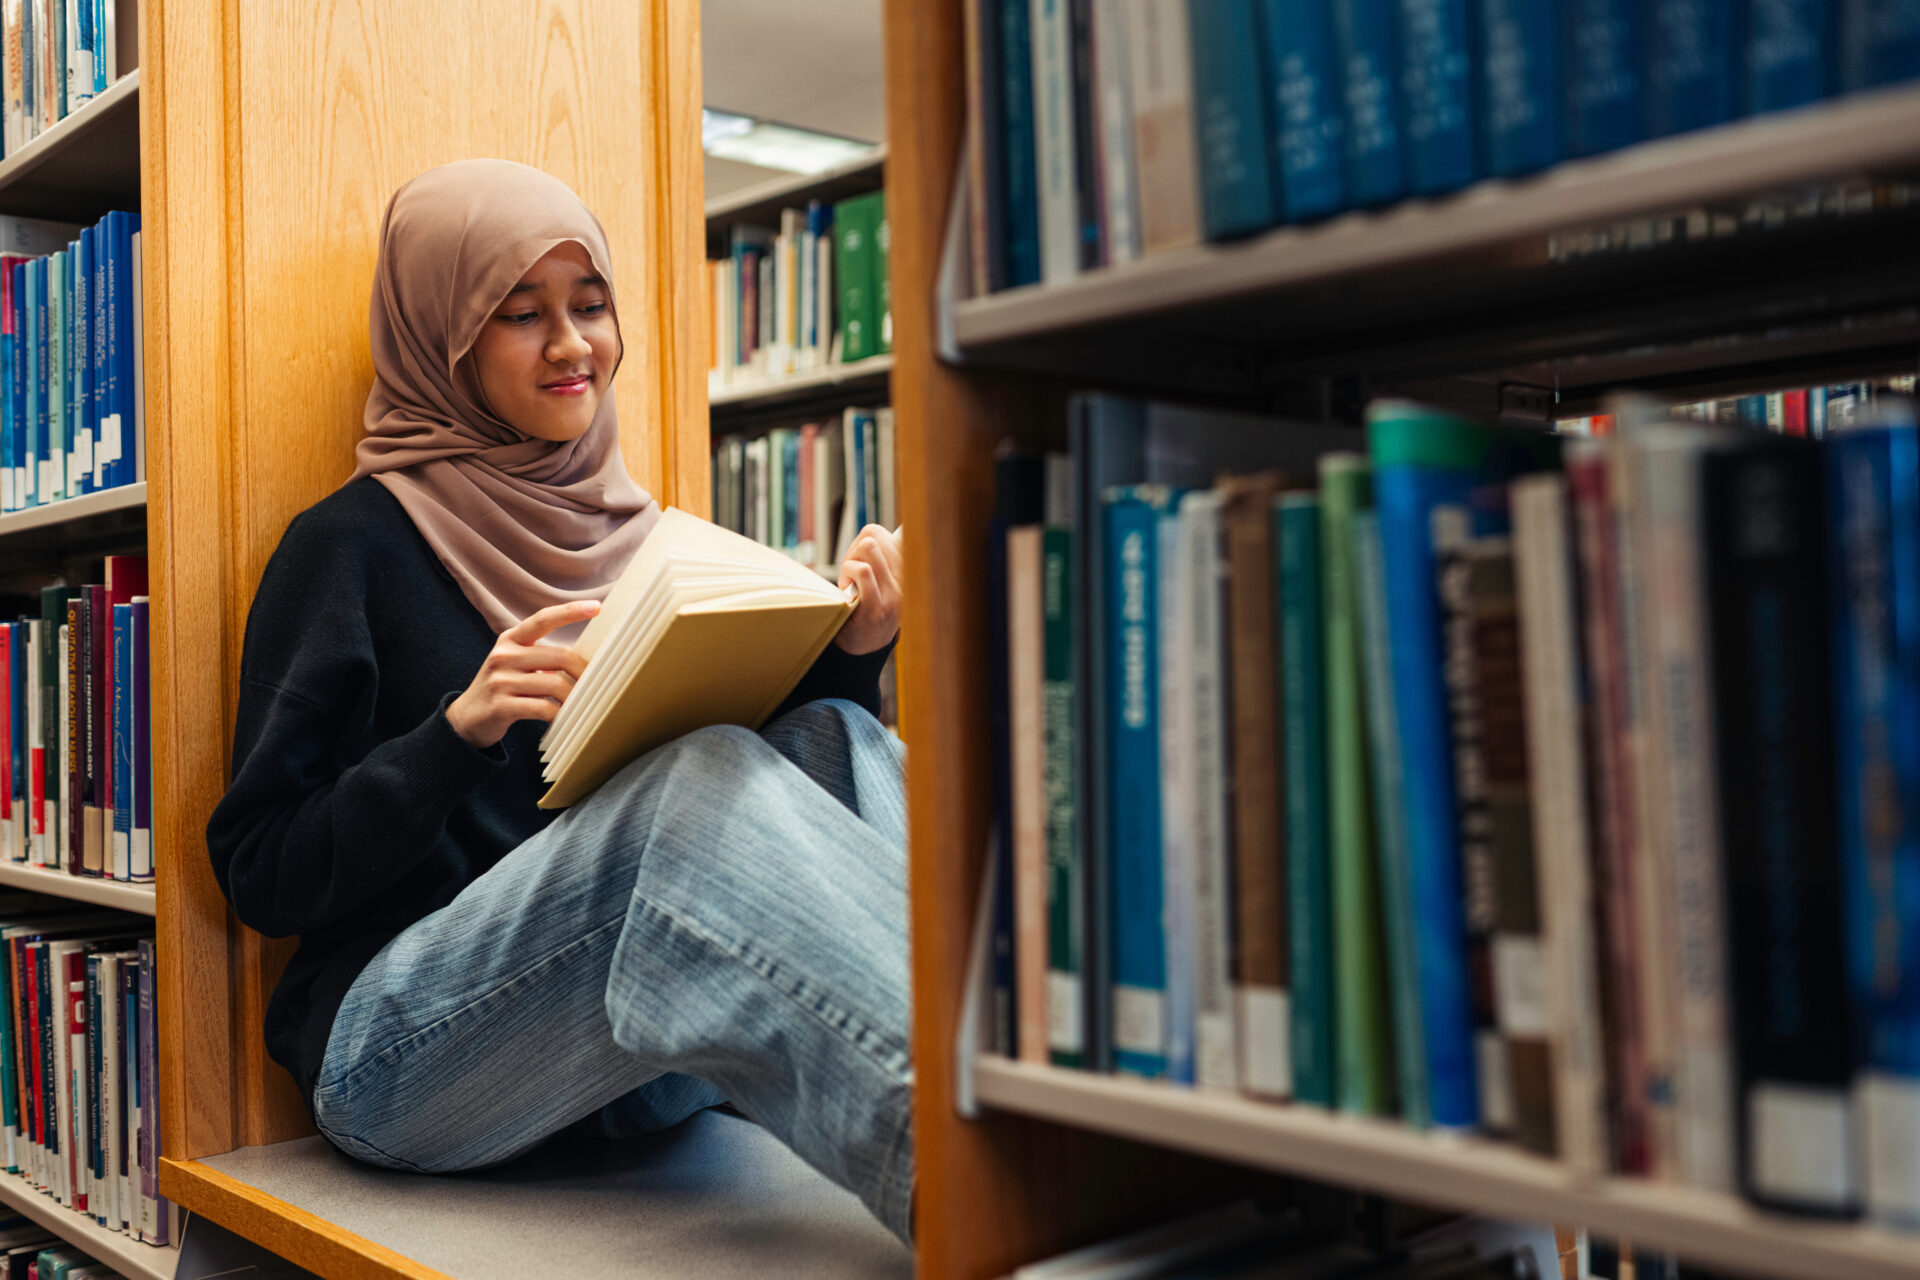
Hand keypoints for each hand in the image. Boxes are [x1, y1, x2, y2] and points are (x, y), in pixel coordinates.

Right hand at [446, 600, 598, 748]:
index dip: (571, 611)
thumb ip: (543, 655)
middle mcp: (504, 655)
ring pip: (555, 685)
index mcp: (511, 640)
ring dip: (574, 698)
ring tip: (579, 705)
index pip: (543, 618)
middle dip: (584, 672)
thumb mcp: (516, 663)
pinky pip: (543, 709)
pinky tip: (562, 718)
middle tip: (596, 684)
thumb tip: (588, 659)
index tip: (597, 606)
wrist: (468, 717)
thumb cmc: (503, 687)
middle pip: (560, 657)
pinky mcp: (501, 706)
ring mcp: (500, 681)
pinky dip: (559, 715)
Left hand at [835, 524, 902, 655]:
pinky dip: (848, 572)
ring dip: (850, 560)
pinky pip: (863, 571)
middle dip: (855, 549)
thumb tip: (871, 536)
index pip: (893, 534)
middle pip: (875, 534)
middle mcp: (908, 581)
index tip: (864, 559)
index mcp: (911, 572)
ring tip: (849, 581)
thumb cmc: (869, 610)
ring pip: (869, 546)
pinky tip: (846, 588)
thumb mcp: (886, 584)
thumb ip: (885, 561)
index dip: (871, 539)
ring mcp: (894, 595)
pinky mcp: (877, 607)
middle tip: (852, 572)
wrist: (865, 650)